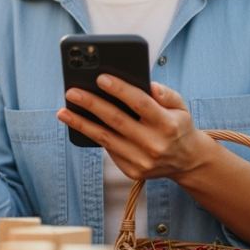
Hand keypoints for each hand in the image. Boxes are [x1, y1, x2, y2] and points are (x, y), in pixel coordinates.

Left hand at [56, 77, 209, 181]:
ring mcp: (142, 161)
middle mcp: (155, 145)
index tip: (100, 77)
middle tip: (72, 92)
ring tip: (63, 111)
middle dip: (92, 104)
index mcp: (168, 125)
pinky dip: (91, 136)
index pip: (141, 103)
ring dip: (81, 123)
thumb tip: (148, 84)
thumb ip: (166, 94)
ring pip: (105, 138)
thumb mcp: (180, 107)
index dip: (120, 90)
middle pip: (117, 120)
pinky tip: (77, 123)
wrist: (186, 161)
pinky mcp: (132, 171)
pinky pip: (108, 149)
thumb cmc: (178, 126)